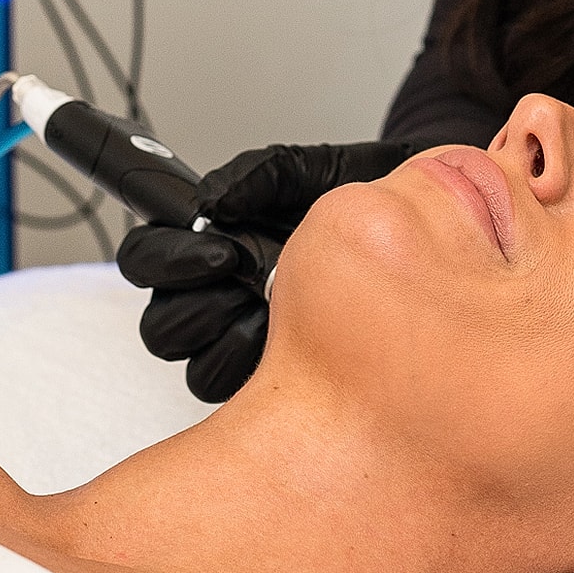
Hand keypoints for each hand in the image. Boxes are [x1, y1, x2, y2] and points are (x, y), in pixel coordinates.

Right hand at [117, 140, 421, 401]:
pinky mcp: (286, 382)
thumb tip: (214, 200)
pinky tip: (313, 344)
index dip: (165, 258)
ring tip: (280, 313)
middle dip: (198, 307)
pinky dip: (276, 374)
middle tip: (248, 282)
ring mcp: (251, 346)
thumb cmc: (366, 202)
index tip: (219, 248)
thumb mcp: (311, 172)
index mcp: (209, 250)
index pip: (146, 261)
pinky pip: (253, 399)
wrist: (428, 230)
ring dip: (233, 342)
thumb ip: (259, 175)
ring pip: (199, 370)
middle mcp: (220, 301)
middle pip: (162, 329)